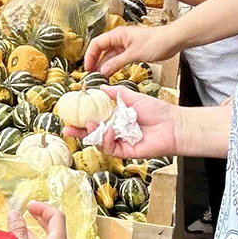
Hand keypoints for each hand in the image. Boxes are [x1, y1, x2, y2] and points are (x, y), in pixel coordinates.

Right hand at [62, 87, 177, 159]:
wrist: (171, 124)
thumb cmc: (156, 110)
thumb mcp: (132, 97)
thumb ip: (115, 93)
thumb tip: (100, 86)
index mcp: (115, 118)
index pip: (95, 119)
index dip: (82, 117)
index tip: (70, 114)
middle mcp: (115, 131)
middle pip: (92, 133)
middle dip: (78, 132)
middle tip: (66, 129)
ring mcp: (119, 142)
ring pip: (98, 142)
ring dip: (91, 134)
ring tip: (89, 124)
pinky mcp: (124, 152)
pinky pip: (109, 148)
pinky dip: (105, 140)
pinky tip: (108, 130)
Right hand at [85, 23, 174, 74]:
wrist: (172, 40)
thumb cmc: (155, 42)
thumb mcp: (134, 54)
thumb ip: (117, 63)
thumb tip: (102, 71)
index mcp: (117, 35)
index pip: (96, 43)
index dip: (90, 56)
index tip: (87, 69)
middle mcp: (119, 38)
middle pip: (101, 49)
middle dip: (95, 62)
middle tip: (92, 76)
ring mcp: (126, 44)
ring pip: (110, 55)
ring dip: (104, 65)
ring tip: (99, 77)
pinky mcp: (132, 50)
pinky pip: (118, 58)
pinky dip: (114, 65)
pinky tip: (111, 74)